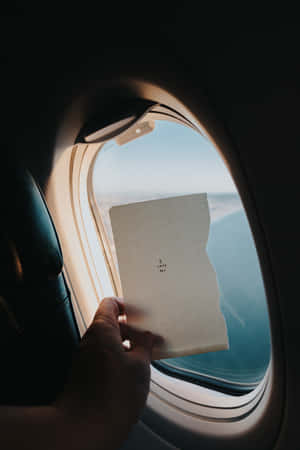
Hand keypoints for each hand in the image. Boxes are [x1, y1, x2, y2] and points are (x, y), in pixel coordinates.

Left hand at [56, 297, 161, 449]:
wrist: (85, 429)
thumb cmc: (111, 398)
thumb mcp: (140, 366)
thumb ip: (145, 346)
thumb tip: (147, 337)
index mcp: (101, 330)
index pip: (110, 304)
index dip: (126, 305)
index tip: (140, 313)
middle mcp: (89, 341)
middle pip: (109, 323)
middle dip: (129, 329)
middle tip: (147, 337)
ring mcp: (85, 358)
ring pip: (106, 342)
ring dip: (124, 345)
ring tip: (143, 356)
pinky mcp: (84, 374)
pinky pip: (102, 357)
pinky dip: (116, 359)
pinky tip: (131, 372)